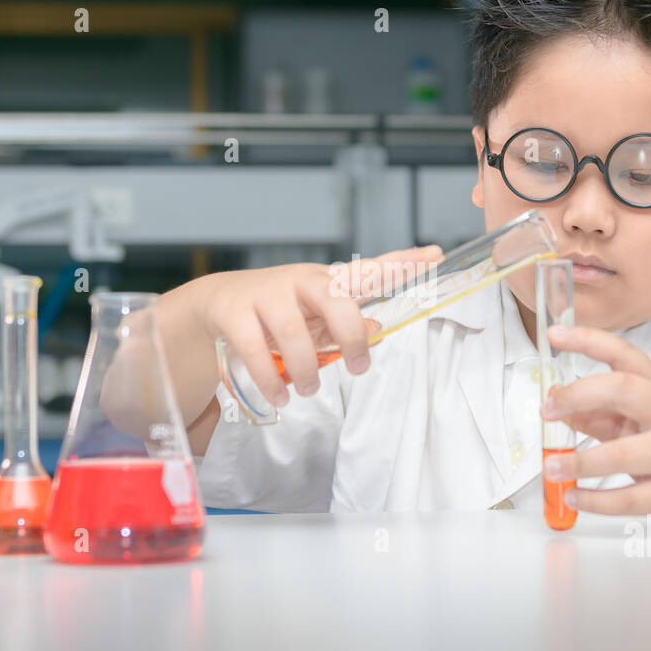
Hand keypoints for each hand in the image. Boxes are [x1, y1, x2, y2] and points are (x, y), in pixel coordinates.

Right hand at [197, 245, 442, 405]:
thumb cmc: (276, 312)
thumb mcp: (313, 315)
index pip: (368, 269)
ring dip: (305, 367)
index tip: (436, 255)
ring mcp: (265, 294)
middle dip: (351, 335)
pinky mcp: (234, 312)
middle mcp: (299, 280)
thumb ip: (345, 321)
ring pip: (292, 331)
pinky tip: (279, 395)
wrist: (214, 303)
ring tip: (308, 390)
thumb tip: (380, 326)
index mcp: (325, 281)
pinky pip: (254, 349)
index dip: (402, 263)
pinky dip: (269, 379)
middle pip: (335, 299)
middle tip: (359, 367)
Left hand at [540, 324, 650, 522]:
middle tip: (548, 411)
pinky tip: (574, 496)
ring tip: (551, 467)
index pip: (623, 354)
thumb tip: (555, 400)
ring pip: (622, 455)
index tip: (555, 334)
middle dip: (580, 396)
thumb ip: (597, 411)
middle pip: (625, 390)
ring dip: (579, 462)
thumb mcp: (637, 418)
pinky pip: (629, 499)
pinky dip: (595, 501)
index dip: (588, 340)